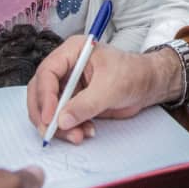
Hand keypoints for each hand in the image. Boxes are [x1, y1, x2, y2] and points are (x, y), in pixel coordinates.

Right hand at [26, 36, 181, 143]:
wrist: (148, 85)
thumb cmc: (134, 73)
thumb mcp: (111, 87)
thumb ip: (86, 104)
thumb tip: (62, 120)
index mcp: (73, 51)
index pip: (47, 72)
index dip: (44, 96)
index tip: (49, 117)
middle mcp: (66, 67)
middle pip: (40, 92)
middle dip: (45, 115)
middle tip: (53, 132)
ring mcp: (69, 85)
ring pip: (49, 109)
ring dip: (59, 126)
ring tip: (78, 135)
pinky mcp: (73, 102)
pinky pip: (62, 118)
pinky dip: (69, 129)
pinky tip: (84, 132)